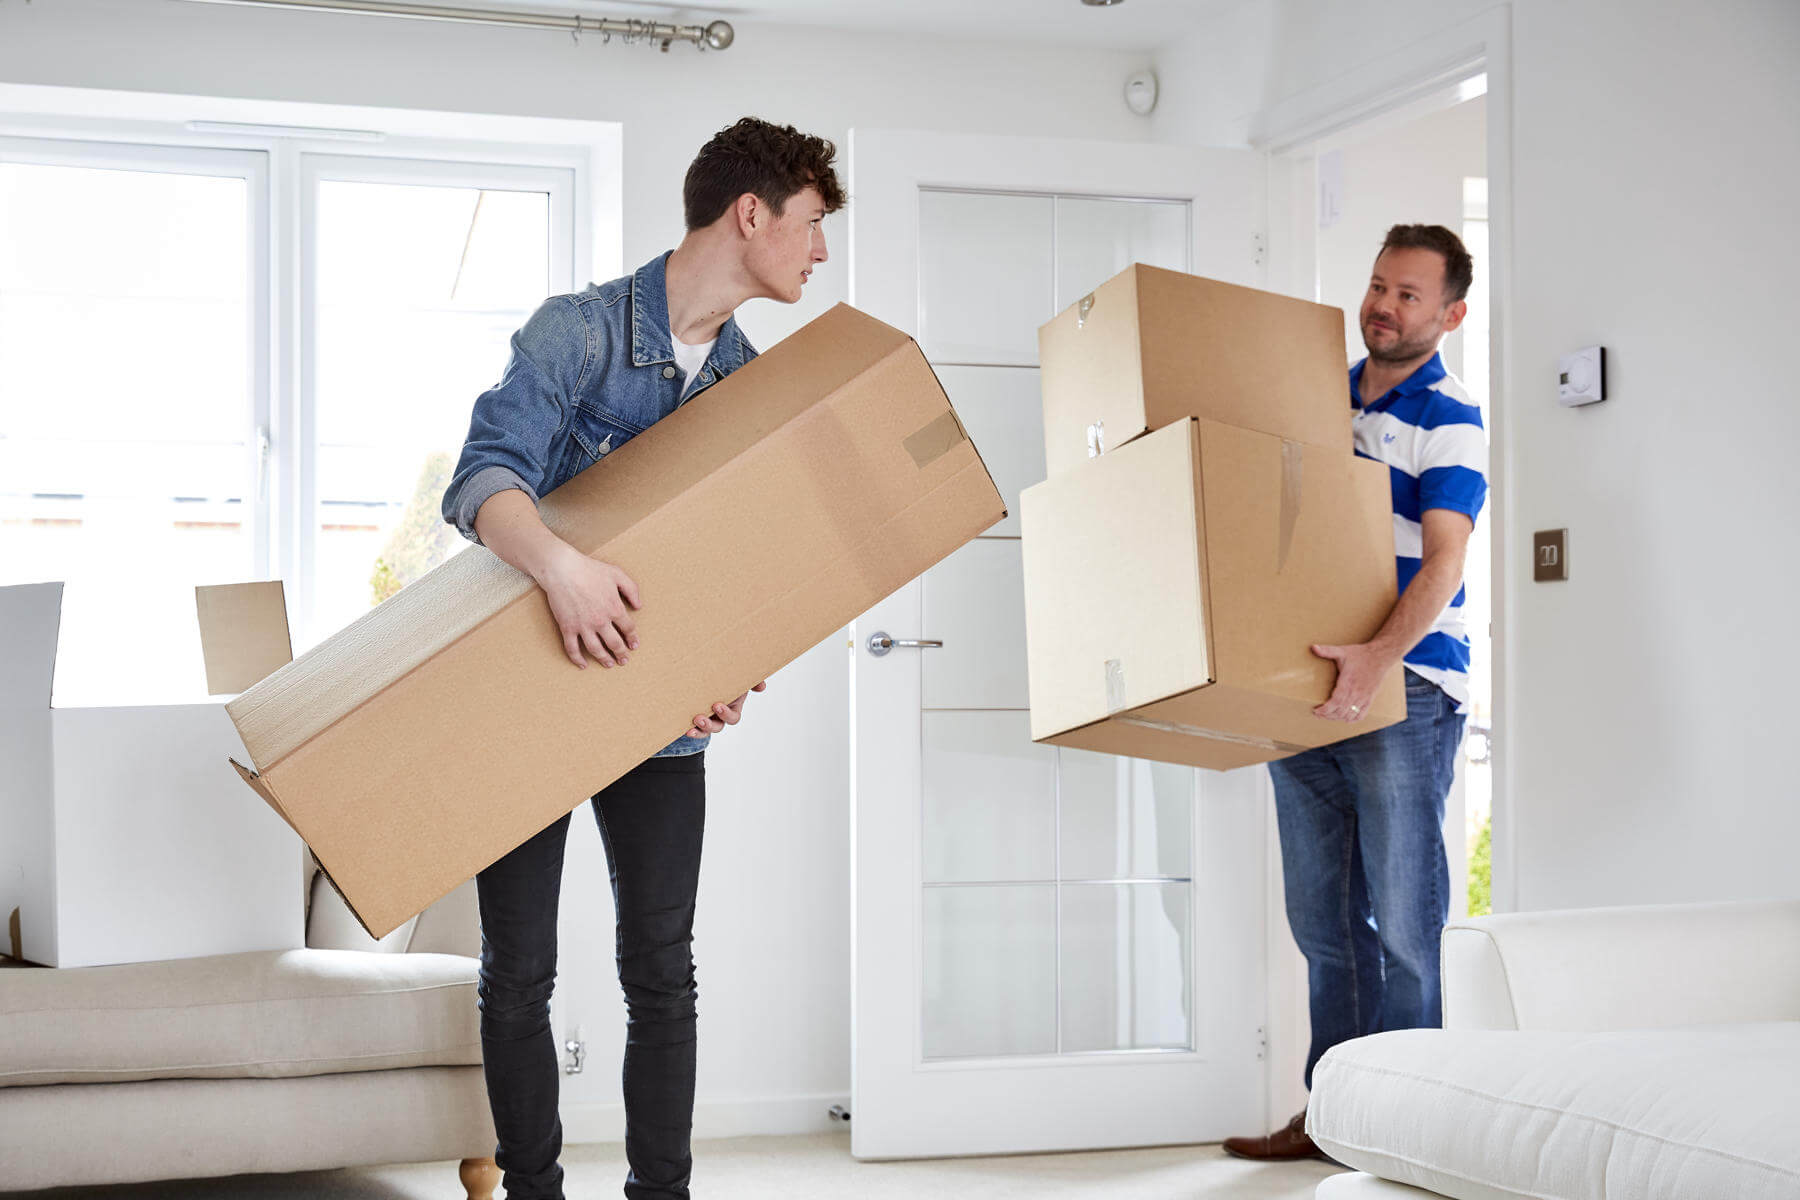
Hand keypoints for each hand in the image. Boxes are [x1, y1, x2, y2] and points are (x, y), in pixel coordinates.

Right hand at [536, 547, 640, 668]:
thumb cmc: (590, 569)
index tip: (634, 646)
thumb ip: (631, 589)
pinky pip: (572, 648)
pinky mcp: (567, 627)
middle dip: (621, 653)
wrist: (563, 569)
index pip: (628, 629)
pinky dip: (578, 659)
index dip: (632, 639)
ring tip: (609, 664)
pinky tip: (583, 664)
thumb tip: (639, 606)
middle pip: (615, 643)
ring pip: (596, 650)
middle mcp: (601, 621)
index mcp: (615, 608)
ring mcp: (583, 626)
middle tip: (624, 660)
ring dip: (604, 659)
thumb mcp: (617, 574)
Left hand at [685, 680, 766, 738]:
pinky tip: (685, 729)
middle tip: (700, 718)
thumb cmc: (725, 677)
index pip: (732, 717)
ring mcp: (707, 718)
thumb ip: (752, 680)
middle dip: (709, 724)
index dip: (726, 714)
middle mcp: (720, 716)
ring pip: (705, 731)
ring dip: (699, 730)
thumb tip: (762, 686)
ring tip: (691, 726)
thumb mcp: (739, 677)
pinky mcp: (694, 719)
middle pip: (718, 727)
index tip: (717, 705)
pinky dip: (691, 731)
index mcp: (732, 707)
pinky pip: (694, 729)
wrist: (707, 673)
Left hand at [1310, 642, 1395, 721]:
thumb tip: (1313, 647)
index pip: (1335, 702)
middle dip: (1328, 715)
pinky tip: (1345, 718)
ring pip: (1349, 715)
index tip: (1316, 711)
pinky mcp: (1370, 699)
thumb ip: (1327, 651)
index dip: (1325, 710)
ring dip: (1338, 718)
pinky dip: (1352, 719)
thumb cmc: (1360, 655)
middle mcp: (1356, 693)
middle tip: (1319, 714)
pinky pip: (1361, 714)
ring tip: (1328, 715)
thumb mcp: (1342, 651)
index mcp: (1348, 683)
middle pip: (1340, 712)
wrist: (1380, 657)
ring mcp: (1364, 697)